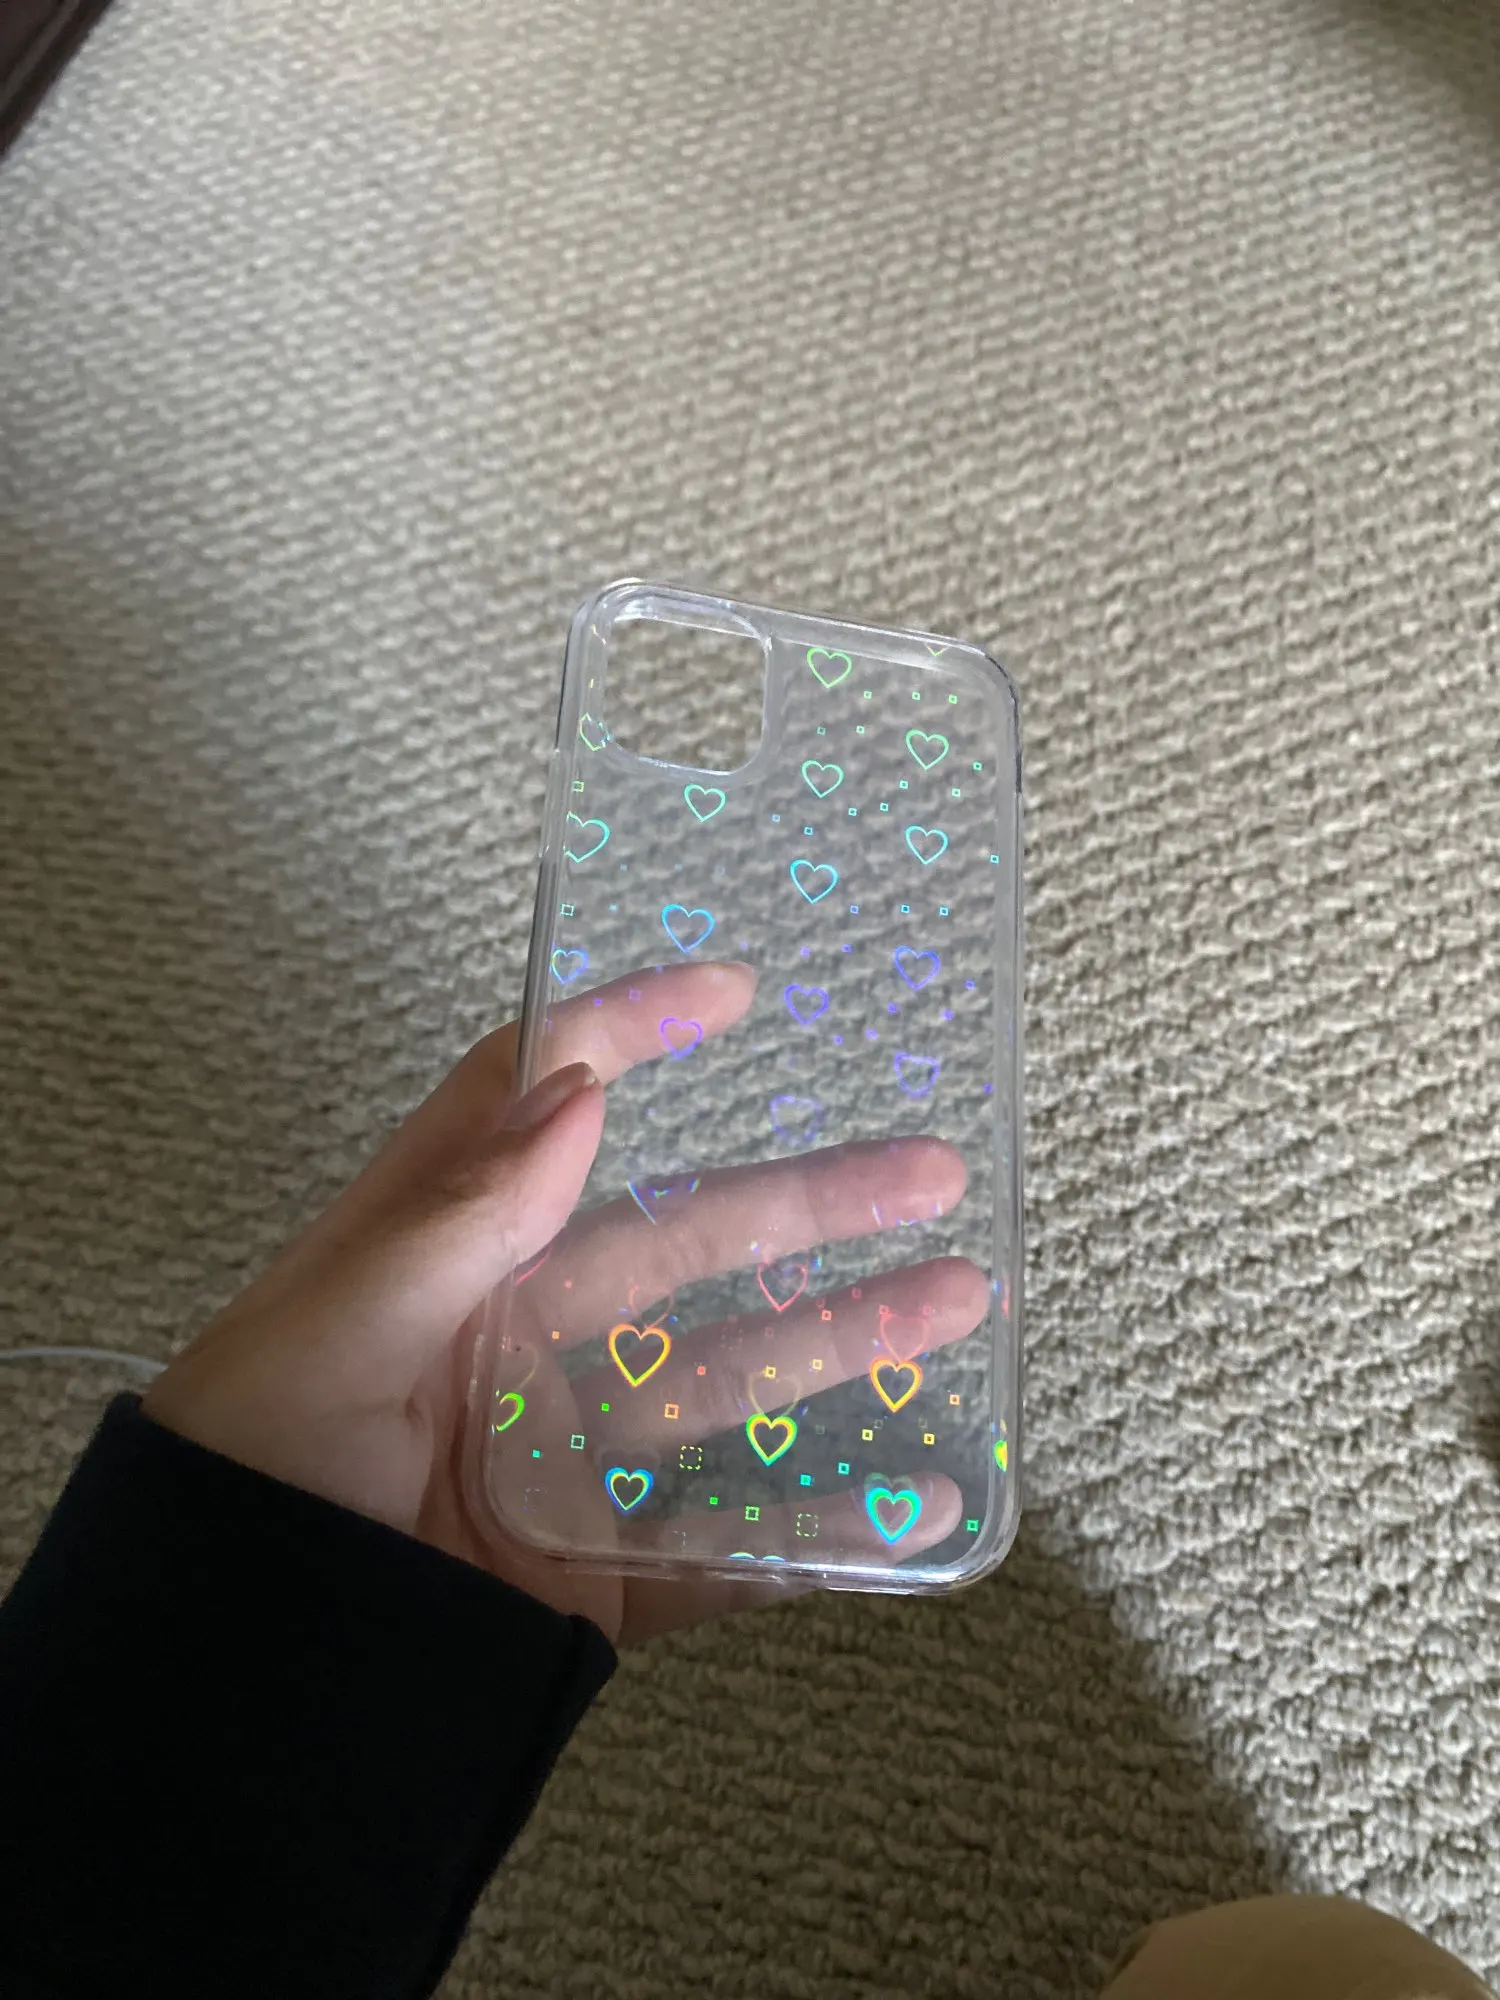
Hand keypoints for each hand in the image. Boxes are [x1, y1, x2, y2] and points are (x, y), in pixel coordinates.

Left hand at [144, 963, 985, 1643]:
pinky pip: (733, 1543)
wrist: (220, 1702)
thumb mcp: (320, 1343)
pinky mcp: (601, 1574)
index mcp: (441, 1259)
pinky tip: (928, 1499)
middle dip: (807, 1201)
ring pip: (734, 1381)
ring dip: (850, 1340)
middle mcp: (519, 1342)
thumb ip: (452, 1224)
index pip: (538, 1110)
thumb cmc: (238, 1492)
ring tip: (961, 1297)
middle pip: (683, 1243)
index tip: (728, 992)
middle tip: (928, 1166)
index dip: (623, 1032)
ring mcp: (570, 1457)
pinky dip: (831, 1529)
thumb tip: (574, 1093)